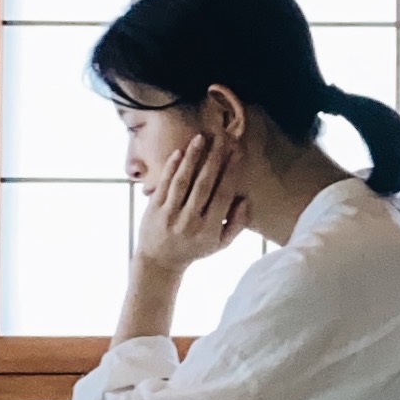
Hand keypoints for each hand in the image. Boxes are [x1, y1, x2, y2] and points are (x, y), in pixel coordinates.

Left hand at [132, 131, 246, 276]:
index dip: (230, 173)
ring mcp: (169, 215)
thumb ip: (236, 224)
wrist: (159, 262)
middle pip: (204, 185)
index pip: (222, 196)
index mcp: (208, 230)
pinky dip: (171, 168)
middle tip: (222, 137)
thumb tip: (245, 199)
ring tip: (201, 138)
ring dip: (192, 158)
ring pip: (183, 181)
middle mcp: (189, 222)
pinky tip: (179, 152)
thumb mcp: (221, 244)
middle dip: (214, 159)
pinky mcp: (153, 209)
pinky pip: (164, 184)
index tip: (237, 153)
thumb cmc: (195, 249)